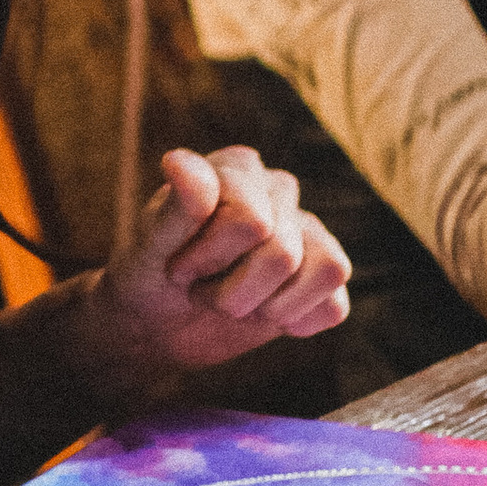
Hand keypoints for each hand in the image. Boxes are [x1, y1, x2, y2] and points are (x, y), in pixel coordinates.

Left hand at [89, 145, 349, 378]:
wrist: (158, 324)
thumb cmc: (151, 275)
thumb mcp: (150, 247)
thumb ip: (174, 208)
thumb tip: (178, 161)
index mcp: (237, 169)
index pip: (250, 220)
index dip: (210, 259)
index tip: (178, 267)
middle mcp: (279, 190)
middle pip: (284, 253)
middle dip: (233, 292)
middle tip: (202, 288)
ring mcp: (309, 230)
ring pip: (325, 270)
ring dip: (265, 307)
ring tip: (232, 300)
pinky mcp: (325, 273)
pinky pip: (336, 305)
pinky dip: (294, 322)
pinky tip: (262, 313)